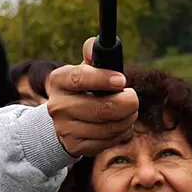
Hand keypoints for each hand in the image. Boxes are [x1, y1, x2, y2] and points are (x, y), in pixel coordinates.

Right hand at [46, 38, 139, 157]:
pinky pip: (108, 141)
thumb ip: (94, 53)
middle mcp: (58, 105)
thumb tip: (99, 45)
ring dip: (127, 118)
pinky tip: (119, 124)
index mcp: (59, 80)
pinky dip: (120, 133)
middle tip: (133, 98)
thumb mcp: (84, 68)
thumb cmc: (82, 88)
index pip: (80, 78)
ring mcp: (65, 128)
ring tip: (129, 111)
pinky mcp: (75, 146)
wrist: (62, 120)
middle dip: (127, 103)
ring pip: (109, 127)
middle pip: (102, 108)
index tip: (122, 79)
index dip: (103, 79)